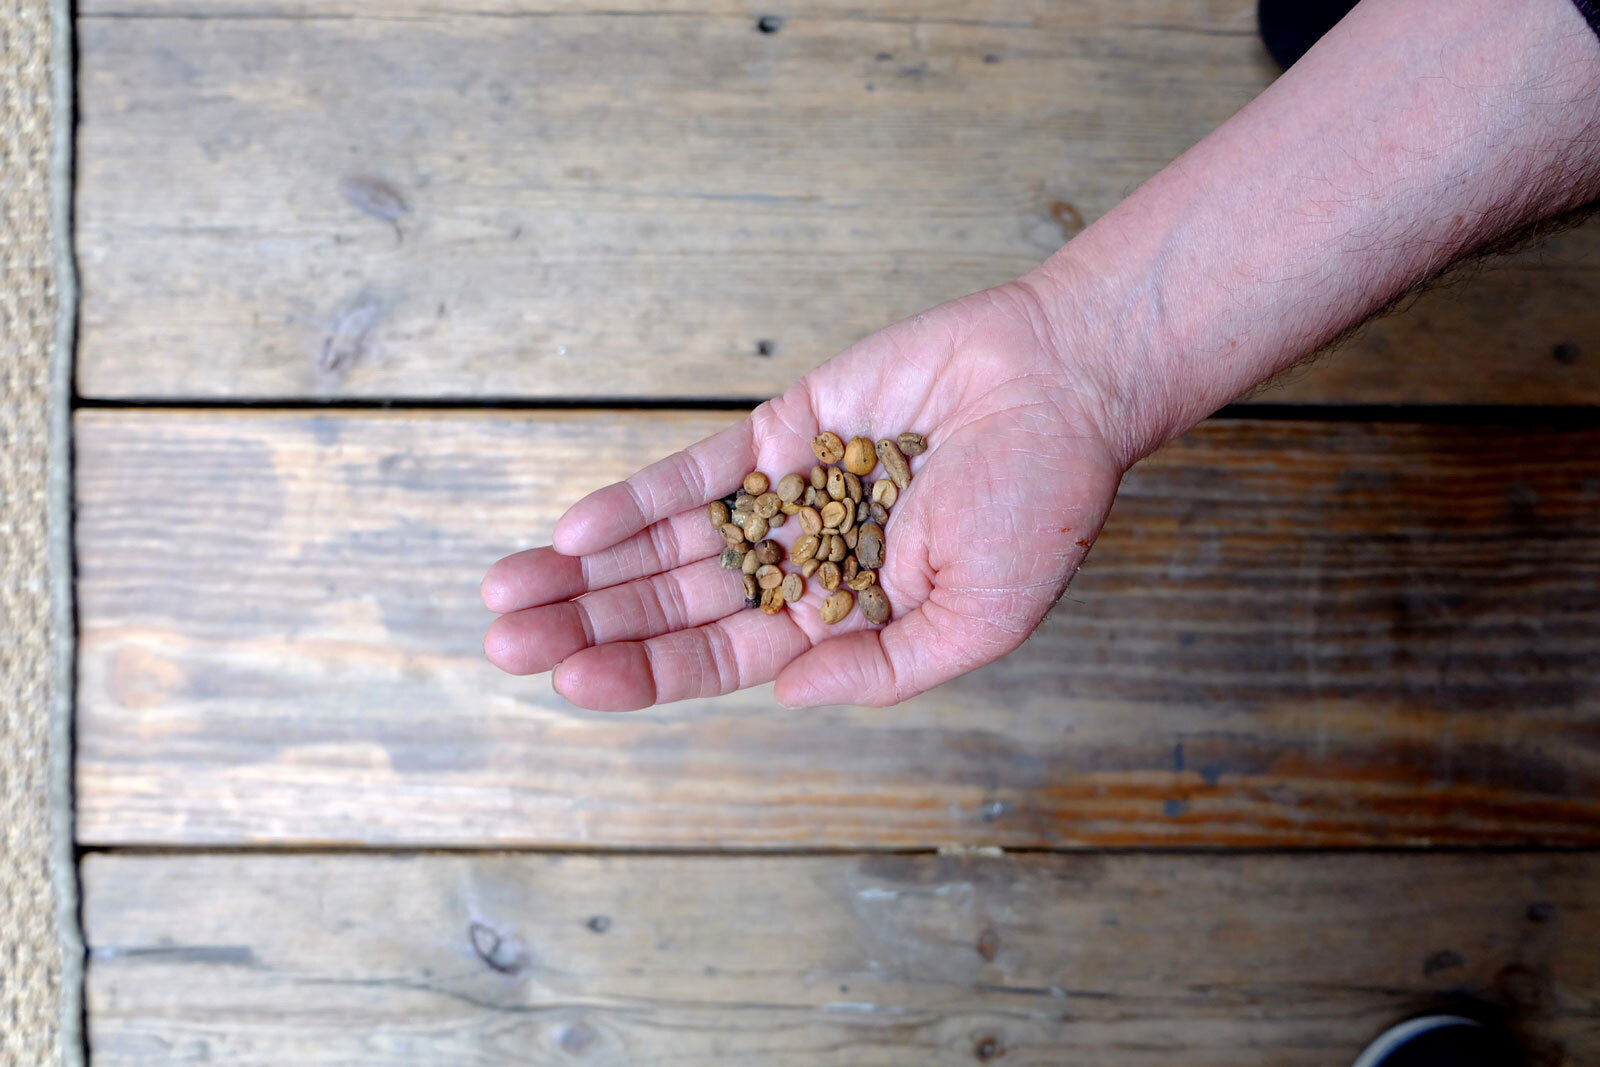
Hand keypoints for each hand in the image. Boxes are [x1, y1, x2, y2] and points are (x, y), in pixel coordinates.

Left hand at [481, 278, 1123, 709]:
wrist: (1061, 387)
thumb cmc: (1039, 510)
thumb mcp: (977, 620)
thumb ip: (882, 668)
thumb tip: (783, 694)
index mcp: (841, 625)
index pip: (722, 660)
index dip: (645, 675)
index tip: (569, 682)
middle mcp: (799, 567)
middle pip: (673, 605)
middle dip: (588, 626)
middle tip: (500, 643)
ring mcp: (784, 498)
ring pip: (667, 542)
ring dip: (589, 569)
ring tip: (506, 590)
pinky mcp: (782, 432)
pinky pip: (698, 473)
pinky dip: (638, 498)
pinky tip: (574, 528)